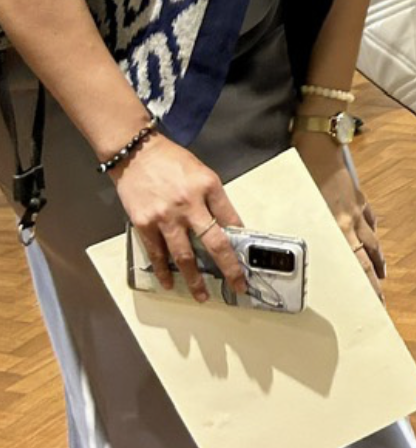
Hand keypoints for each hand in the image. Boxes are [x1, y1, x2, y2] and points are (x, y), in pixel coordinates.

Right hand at [111, 135, 246, 301]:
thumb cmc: (170, 161)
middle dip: (228, 268)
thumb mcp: (202, 172)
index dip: (242, 241)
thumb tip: (227, 225)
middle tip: (237, 285)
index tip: (246, 258)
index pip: (231, 219)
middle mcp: (190, 203)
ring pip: (184, 255)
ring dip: (194, 279)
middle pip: (214, 243)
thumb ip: (214, 199)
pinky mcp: (145, 223)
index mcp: (208, 187)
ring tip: (202, 295)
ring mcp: (166, 216)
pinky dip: (164, 271)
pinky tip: (169, 282)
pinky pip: (157, 253)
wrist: (136, 152)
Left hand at [295, 129, 384, 293]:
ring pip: (372, 240)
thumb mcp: (297, 205)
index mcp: (337, 228)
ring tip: (382, 273)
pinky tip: (372, 234)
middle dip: (375, 281)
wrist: (319, 142)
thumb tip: (282, 253)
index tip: (374, 302)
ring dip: (377, 259)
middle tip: (380, 299)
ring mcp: (356, 209)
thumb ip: (298, 230)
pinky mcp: (357, 196)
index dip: (368, 286)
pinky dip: (372, 228)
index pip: (359, 266)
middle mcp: (350, 222)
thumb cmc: (303, 170)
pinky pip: (369, 218)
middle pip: (369, 258)